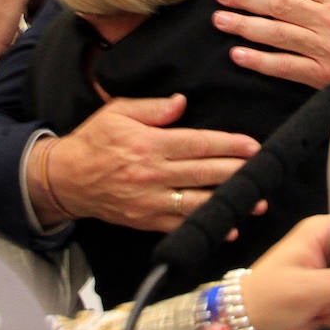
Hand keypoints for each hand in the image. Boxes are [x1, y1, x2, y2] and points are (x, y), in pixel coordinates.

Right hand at [38, 94, 259, 230]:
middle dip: (238, 172)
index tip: (252, 146)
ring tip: (258, 202)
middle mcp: (152, 174)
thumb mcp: (118, 112)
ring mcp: (149, 201)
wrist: (65, 179)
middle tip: (265, 171)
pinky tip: (228, 227)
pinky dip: (204, 227)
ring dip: (229, 203)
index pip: (197, 144)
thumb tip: (182, 102)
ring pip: (197, 202)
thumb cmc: (94, 141)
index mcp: (148, 144)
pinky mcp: (145, 221)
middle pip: (204, 173)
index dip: (228, 145)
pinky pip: (180, 226)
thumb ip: (153, 108)